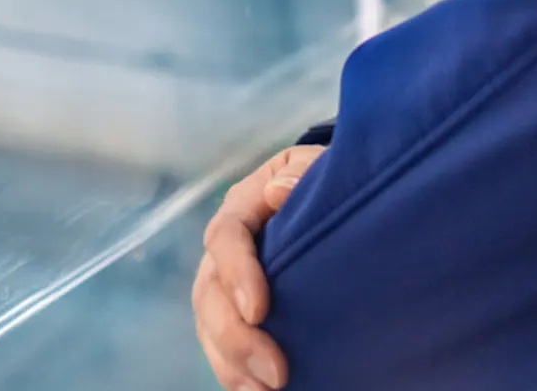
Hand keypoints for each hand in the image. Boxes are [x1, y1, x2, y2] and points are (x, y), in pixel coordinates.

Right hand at [192, 144, 325, 390]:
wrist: (328, 204)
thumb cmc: (324, 182)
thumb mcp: (318, 167)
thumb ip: (302, 173)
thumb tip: (278, 192)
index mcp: (242, 207)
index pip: (226, 236)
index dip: (237, 273)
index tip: (259, 310)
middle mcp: (223, 249)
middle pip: (209, 293)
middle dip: (237, 337)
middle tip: (276, 373)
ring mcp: (223, 284)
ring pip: (208, 325)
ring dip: (233, 363)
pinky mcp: (234, 314)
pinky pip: (220, 348)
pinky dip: (234, 374)